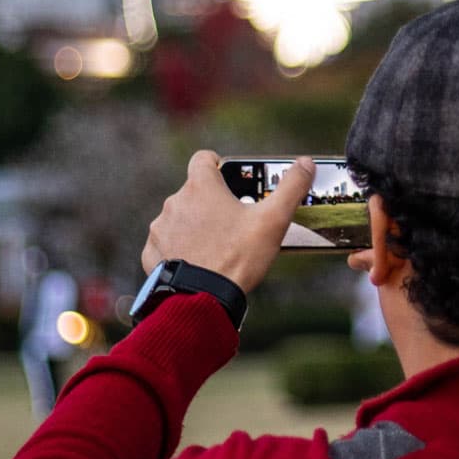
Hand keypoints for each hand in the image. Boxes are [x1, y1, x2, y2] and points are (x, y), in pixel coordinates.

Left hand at [141, 153, 312, 294]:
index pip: (203, 159)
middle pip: (194, 192)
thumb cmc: (238, 257)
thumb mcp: (273, 221)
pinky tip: (198, 263)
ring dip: (194, 227)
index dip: (217, 165)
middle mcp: (175, 202)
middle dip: (212, 203)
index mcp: (201, 187)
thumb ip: (291, 187)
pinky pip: (167, 244)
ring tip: (217, 247)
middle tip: (234, 224)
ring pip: (180, 218)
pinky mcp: (152, 252)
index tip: (229, 180)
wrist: (202, 299)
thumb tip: (306, 163)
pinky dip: (180, 249)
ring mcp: (161, 228)